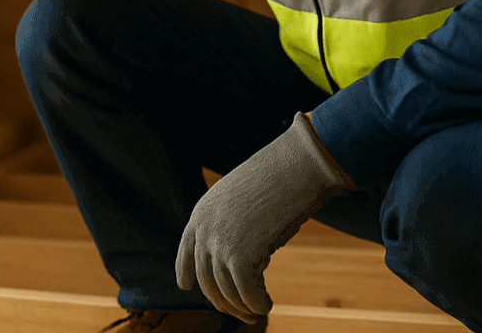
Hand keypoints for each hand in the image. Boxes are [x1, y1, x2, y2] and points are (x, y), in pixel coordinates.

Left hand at [175, 112, 349, 322]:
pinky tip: (267, 305)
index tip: (185, 286)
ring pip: (226, 291)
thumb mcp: (245, 199)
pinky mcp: (239, 257)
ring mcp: (219, 243)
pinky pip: (246, 293)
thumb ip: (234, 225)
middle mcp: (204, 229)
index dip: (184, 270)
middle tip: (244, 315)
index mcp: (202, 211)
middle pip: (206, 279)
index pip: (186, 249)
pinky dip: (256, 304)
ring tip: (259, 311)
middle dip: (224, 302)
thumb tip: (240, 260)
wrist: (297, 166)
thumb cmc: (279, 178)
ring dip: (242, 307)